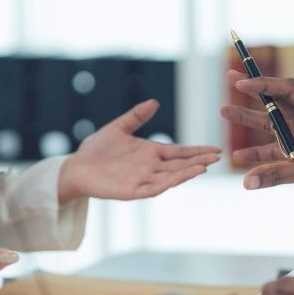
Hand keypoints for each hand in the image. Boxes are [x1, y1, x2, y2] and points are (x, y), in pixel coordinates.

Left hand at [58, 100, 220, 201]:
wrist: (76, 166)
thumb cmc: (96, 149)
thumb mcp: (119, 127)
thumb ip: (136, 116)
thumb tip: (154, 102)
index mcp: (151, 152)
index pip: (180, 152)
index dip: (197, 151)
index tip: (216, 149)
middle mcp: (151, 167)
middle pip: (180, 165)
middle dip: (198, 161)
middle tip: (217, 158)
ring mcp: (143, 180)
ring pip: (170, 177)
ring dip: (186, 173)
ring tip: (203, 167)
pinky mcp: (132, 191)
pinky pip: (153, 188)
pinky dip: (167, 184)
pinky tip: (178, 179)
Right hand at [221, 70, 293, 212]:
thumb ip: (277, 175)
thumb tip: (248, 182)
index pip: (288, 90)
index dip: (263, 84)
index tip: (241, 82)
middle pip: (277, 101)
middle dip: (253, 92)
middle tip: (229, 77)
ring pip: (272, 124)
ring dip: (250, 119)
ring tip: (225, 111)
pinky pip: (275, 149)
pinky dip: (259, 153)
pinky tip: (239, 156)